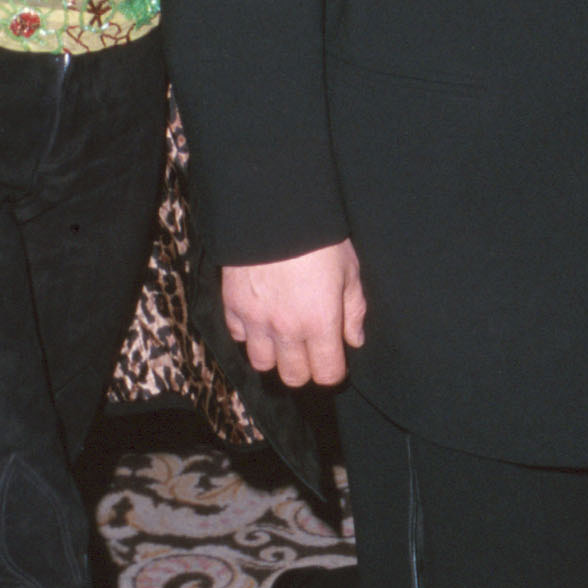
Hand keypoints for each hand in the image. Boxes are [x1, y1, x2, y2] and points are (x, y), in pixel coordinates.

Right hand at [221, 241, 364, 387]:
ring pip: (262, 363)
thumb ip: (354, 309)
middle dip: (305, 368)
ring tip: (282, 338)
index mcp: (320, 322)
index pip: (327, 373)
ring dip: (274, 355)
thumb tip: (354, 339)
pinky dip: (248, 333)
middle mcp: (286, 329)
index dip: (333, 370)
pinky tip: (260, 318)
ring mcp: (256, 320)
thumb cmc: (318, 238)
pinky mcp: (233, 306)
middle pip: (294, 376)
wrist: (273, 211)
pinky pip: (238, 336)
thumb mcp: (349, 269)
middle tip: (309, 349)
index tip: (334, 358)